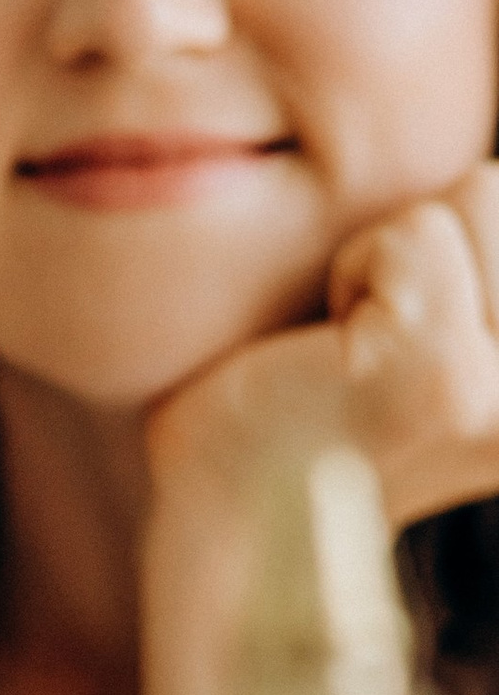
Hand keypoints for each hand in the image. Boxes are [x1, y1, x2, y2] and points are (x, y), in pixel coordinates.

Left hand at [142, 167, 498, 694]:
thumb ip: (481, 274)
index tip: (402, 330)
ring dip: (386, 256)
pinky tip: (326, 352)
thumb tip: (493, 183)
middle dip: (423, 243)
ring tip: (352, 347)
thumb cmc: (307, 404)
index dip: (451, 244)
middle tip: (366, 339)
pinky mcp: (439, 372)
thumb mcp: (437, 329)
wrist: (222, 512)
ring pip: (476, 197)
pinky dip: (351, 269)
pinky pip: (413, 235)